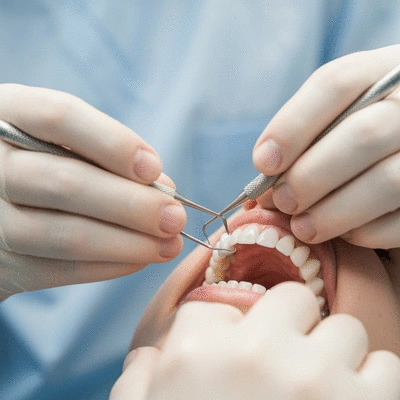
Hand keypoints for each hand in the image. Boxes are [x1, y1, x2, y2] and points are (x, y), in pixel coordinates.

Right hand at [0, 84, 185, 299]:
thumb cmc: (46, 162)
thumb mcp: (65, 142)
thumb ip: (108, 156)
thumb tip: (164, 189)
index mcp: (9, 113)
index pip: (60, 117)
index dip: (113, 143)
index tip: (155, 169)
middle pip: (67, 183)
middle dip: (132, 205)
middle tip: (175, 217)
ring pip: (66, 234)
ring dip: (128, 243)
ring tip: (169, 244)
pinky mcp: (1, 262)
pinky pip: (60, 270)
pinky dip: (109, 265)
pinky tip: (141, 258)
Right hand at [110, 282, 399, 399]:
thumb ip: (138, 379)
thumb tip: (148, 355)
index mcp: (195, 350)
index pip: (225, 298)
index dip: (235, 327)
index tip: (239, 351)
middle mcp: (254, 352)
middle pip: (292, 296)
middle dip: (291, 325)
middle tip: (284, 362)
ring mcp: (312, 379)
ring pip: (345, 328)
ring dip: (334, 356)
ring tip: (317, 392)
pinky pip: (385, 366)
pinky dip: (371, 386)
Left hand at [253, 45, 399, 248]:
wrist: (398, 146)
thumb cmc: (355, 135)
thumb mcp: (334, 118)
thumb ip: (304, 138)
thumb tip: (266, 183)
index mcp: (381, 74)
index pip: (336, 84)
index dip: (292, 127)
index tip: (263, 163)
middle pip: (362, 134)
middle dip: (309, 176)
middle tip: (281, 202)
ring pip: (387, 181)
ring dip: (332, 212)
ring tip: (301, 228)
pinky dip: (366, 232)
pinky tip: (343, 233)